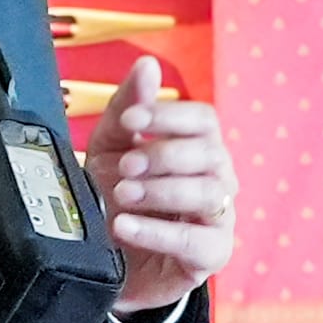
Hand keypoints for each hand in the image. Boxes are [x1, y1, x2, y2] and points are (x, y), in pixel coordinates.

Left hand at [83, 56, 235, 313]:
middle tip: (124, 165)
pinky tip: (126, 226)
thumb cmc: (115, 196)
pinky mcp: (210, 256)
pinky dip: (158, 231)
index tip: (131, 120)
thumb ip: (128, 107)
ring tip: (122, 195)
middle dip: (163, 156)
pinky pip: (198, 241)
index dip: (169, 116)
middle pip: (210, 154)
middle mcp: (216, 179)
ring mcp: (218, 219)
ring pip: (209, 193)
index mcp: (197, 148)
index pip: (205, 120)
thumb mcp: (110, 147)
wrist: (104, 257)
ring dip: (161, 190)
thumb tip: (147, 65)